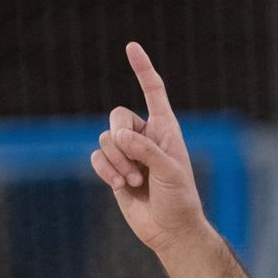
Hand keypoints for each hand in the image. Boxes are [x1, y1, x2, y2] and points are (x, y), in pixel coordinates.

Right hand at [90, 42, 208, 254]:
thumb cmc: (179, 200)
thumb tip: (117, 135)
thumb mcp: (170, 171)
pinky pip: (97, 157)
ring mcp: (129, 153)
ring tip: (135, 182)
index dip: (143, 69)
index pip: (153, 92)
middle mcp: (146, 137)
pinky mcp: (115, 170)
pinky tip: (120, 185)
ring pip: (105, 139)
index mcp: (166, 129)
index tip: (132, 46)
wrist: (170, 230)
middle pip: (117, 116)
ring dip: (117, 161)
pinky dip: (106, 170)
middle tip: (138, 167)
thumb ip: (146, 150)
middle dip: (121, 139)